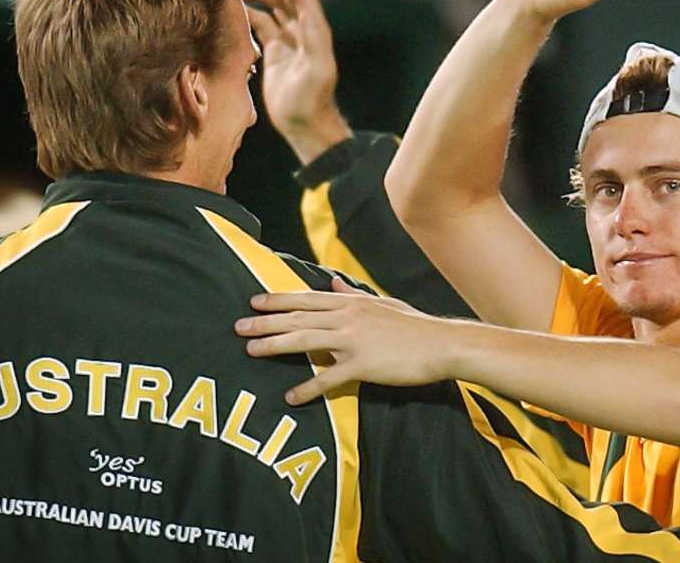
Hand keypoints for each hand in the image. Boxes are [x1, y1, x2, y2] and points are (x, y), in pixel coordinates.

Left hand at [236, 278, 457, 402]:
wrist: (442, 345)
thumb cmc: (415, 326)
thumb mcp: (383, 304)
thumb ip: (353, 295)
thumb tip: (333, 283)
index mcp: (352, 303)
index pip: (306, 299)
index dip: (278, 300)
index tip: (253, 302)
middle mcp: (348, 317)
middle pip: (298, 317)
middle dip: (265, 322)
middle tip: (238, 327)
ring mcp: (354, 341)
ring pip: (305, 341)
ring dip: (275, 346)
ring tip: (251, 351)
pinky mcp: (363, 365)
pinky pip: (329, 378)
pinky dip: (308, 388)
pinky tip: (291, 397)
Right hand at [245, 0, 350, 163]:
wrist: (305, 124)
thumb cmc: (312, 100)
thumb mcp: (316, 71)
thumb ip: (313, 44)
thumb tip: (307, 17)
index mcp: (315, 30)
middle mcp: (303, 31)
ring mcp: (288, 41)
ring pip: (272, 8)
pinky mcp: (275, 53)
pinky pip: (261, 26)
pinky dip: (249, 15)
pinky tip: (232, 10)